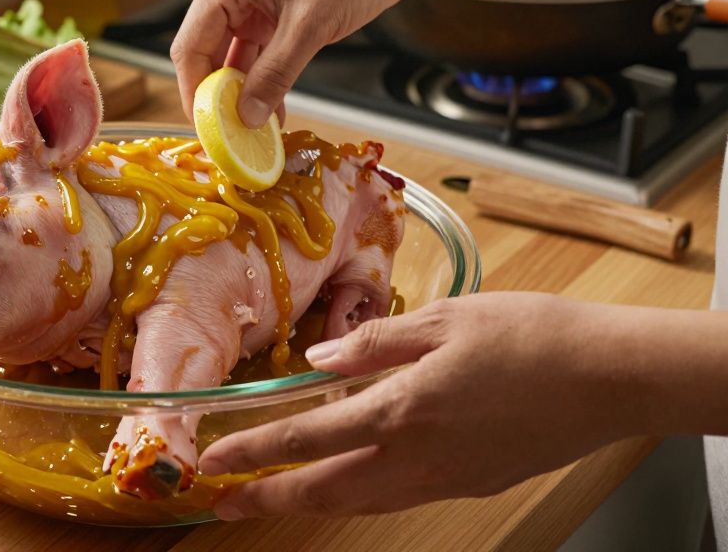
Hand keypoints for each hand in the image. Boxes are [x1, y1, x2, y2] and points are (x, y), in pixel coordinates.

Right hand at [171, 0, 422, 125]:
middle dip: (218, 95)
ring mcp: (249, 3)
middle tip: (228, 133)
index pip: (191, 44)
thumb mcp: (310, 26)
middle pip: (206, 54)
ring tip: (252, 129)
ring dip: (242, 93)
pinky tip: (271, 110)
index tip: (206, 127)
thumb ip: (275, 74)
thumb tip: (247, 115)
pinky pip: (256, 56)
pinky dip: (262, 82)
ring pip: (231, 59)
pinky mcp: (269, 15)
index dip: (195, 89)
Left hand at [199, 293, 648, 518]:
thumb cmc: (532, 336)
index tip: (211, 462)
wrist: (611, 378)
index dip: (252, 452)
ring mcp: (446, 478)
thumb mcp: (445, 319)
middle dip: (269, 499)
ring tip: (276, 496)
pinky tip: (351, 478)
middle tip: (224, 503)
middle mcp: (417, 456)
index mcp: (402, 409)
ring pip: (361, 501)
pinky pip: (399, 496)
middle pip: (325, 490)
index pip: (305, 439)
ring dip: (312, 501)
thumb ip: (374, 342)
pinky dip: (360, 493)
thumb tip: (319, 360)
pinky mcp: (471, 483)